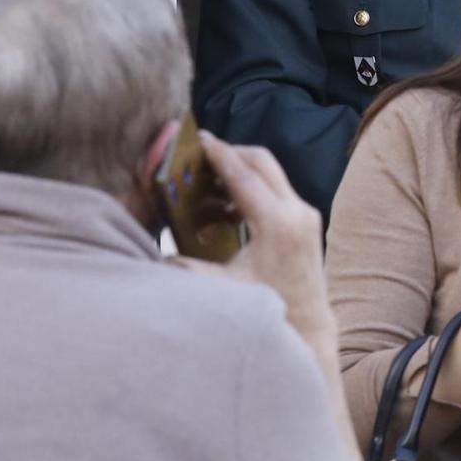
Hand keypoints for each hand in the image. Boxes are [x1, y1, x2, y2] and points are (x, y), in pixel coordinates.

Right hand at [197, 133, 329, 334]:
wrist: (309, 322)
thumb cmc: (269, 307)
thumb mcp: (223, 288)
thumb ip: (186, 269)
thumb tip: (152, 256)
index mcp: (278, 224)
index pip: (244, 175)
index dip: (219, 154)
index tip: (198, 138)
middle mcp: (298, 211)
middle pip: (262, 162)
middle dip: (230, 152)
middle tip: (200, 152)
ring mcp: (305, 213)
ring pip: (271, 173)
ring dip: (240, 169)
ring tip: (207, 177)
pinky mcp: (306, 219)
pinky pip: (276, 189)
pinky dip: (252, 186)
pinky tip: (225, 203)